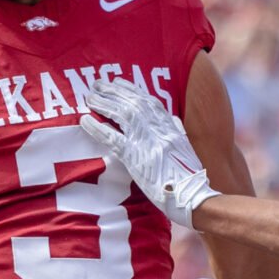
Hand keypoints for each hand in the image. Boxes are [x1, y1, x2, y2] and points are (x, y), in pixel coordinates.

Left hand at [79, 77, 219, 227]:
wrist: (193, 197)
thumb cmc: (190, 177)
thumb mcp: (186, 148)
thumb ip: (178, 131)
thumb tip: (174, 119)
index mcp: (170, 126)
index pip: (148, 101)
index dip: (131, 89)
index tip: (118, 81)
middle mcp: (158, 129)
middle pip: (132, 102)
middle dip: (113, 91)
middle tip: (97, 83)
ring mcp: (146, 141)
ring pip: (121, 114)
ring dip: (103, 103)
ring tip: (89, 97)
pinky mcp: (135, 157)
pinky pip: (111, 137)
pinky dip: (97, 127)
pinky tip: (85, 120)